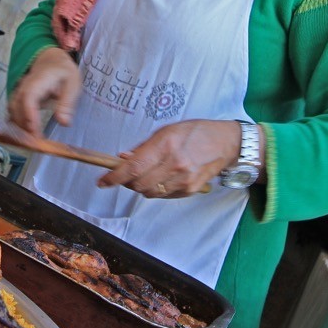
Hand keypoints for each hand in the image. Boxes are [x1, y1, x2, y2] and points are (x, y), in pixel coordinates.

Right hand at [8, 47, 81, 133]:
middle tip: (35, 144)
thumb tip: (64, 122)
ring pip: (12, 110)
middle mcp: (24, 86)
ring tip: (31, 141)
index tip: (36, 134)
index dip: (30, 117)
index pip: (28, 99)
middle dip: (24, 127)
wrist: (52, 60)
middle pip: (16, 107)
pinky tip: (25, 135)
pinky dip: (16, 123)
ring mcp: (19, 92)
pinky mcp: (18, 98)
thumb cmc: (63, 72)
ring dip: (19, 126)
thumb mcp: (72, 84)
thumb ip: (67, 103)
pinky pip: (12, 111)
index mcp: (38, 81)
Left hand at [97, 119, 246, 197]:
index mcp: (165, 145)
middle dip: (127, 182)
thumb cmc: (194, 132)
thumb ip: (143, 147)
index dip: (114, 177)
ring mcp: (183, 179)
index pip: (133, 167)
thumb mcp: (165, 131)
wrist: (225, 143)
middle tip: (126, 174)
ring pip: (149, 192)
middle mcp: (174, 164)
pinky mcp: (190, 190)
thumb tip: (122, 159)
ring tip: (147, 174)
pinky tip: (163, 178)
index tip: (102, 182)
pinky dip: (157, 190)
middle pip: (138, 184)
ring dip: (141, 186)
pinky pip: (163, 196)